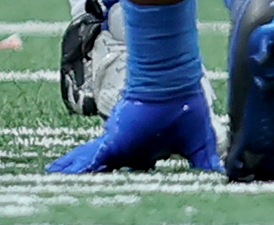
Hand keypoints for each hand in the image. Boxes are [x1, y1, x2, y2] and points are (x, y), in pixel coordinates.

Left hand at [47, 87, 221, 173]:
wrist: (174, 82)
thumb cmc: (185, 105)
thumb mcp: (198, 144)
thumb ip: (204, 164)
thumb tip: (220, 179)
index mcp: (147, 150)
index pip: (133, 170)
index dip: (125, 180)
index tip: (119, 190)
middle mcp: (129, 147)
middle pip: (105, 168)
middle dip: (90, 176)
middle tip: (73, 186)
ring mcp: (117, 143)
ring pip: (91, 164)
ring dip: (74, 171)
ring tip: (53, 176)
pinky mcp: (111, 142)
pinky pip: (89, 159)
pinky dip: (73, 167)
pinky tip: (55, 173)